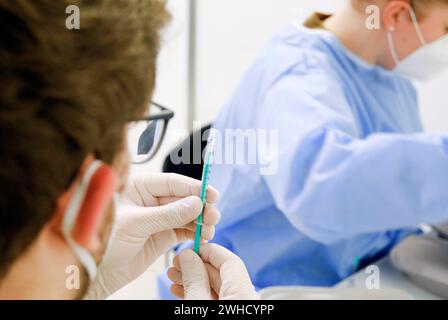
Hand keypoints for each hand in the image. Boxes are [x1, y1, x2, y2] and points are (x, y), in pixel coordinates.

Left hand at [86, 173, 219, 298]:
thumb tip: (195, 203)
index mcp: (138, 187)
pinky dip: (195, 232)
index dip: (192, 187)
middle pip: (182, 198)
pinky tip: (204, 235)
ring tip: (210, 227)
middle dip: (199, 206)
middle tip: (213, 214)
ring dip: (200, 220)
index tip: (210, 194)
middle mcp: (149, 200)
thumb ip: (167, 214)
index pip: (171, 182)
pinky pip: (183, 230)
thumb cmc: (103, 240)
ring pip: (185, 214)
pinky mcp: (162, 236)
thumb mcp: (136, 224)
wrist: (94, 271)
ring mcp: (157, 218)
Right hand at [167, 243, 258, 299]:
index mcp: (245, 293)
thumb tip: (188, 256)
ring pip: (217, 288)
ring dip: (194, 280)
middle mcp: (246, 299)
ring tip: (174, 277)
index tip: (190, 249)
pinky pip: (216, 300)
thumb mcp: (198, 303)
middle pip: (222, 274)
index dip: (208, 251)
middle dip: (196, 267)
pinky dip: (199, 294)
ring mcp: (238, 307)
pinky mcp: (230, 314)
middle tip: (177, 264)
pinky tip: (182, 291)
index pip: (230, 261)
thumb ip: (195, 279)